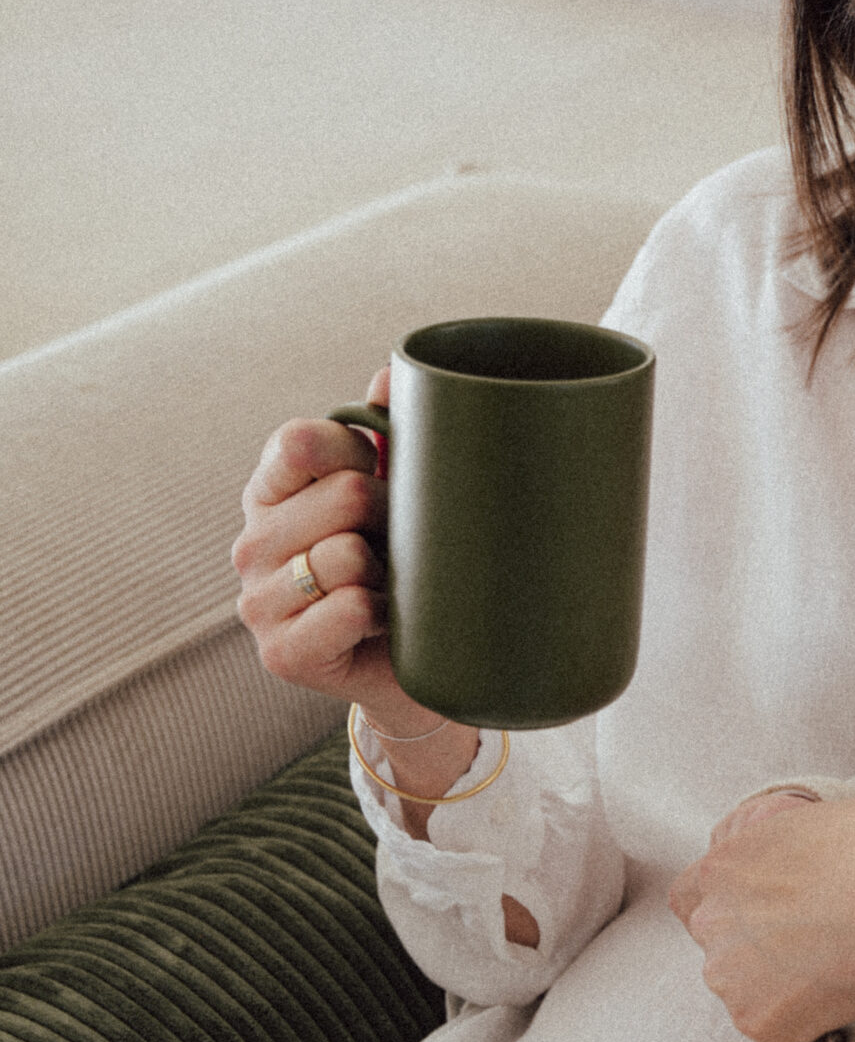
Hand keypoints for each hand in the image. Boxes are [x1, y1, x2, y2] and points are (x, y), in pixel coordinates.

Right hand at [233, 364, 477, 824]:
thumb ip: (389, 431)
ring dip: (389, 571)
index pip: (304, 439)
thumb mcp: (398, 491)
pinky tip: (382, 621)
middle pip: (344, 494)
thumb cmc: (403, 565)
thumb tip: (393, 374)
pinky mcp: (280, 653)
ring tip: (390, 585)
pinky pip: (348, 608)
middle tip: (396, 544)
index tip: (381, 472)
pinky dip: (379, 612)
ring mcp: (258, 601)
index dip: (362, 450)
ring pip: (347, 554)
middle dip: (389, 517)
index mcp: (270, 491)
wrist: (416, 667)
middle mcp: (252, 542)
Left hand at [668, 797, 854, 1041]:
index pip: (689, 897)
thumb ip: (781, 851)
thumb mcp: (813, 823)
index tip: (760, 913)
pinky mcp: (757, 1021)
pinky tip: (841, 991)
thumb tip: (796, 861)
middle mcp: (712, 922)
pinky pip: (775, 1024)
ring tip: (834, 967)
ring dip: (777, 984)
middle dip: (757, 947)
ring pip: (745, 987)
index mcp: (721, 867)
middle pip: (720, 944)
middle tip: (814, 942)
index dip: (727, 906)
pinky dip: (803, 1016)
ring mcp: (730, 976)